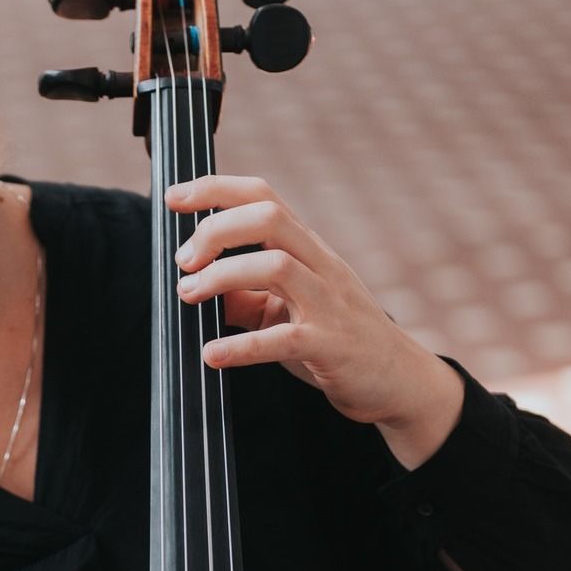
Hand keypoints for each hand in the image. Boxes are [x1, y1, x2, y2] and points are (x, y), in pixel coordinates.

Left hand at [167, 175, 464, 468]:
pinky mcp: (331, 345)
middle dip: (216, 230)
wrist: (396, 380)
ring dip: (222, 277)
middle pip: (270, 218)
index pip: (264, 197)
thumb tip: (195, 285)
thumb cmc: (335, 338)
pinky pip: (284, 338)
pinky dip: (242, 346)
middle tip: (182, 261)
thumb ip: (243, 295)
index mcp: (308, 249)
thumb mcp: (285, 308)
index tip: (174, 197)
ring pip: (277, 267)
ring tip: (187, 295)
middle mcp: (321, 266)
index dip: (216, 190)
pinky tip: (212, 354)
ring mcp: (329, 304)